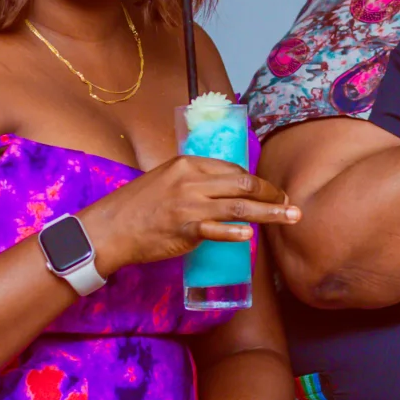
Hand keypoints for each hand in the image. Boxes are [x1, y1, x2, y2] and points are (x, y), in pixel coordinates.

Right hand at [80, 157, 300, 273]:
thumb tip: (223, 189)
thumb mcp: (165, 179)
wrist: (109, 228)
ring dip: (269, 213)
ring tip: (290, 217)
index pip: (232, 168)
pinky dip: (235, 232)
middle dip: (271, 193)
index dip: (256, 181)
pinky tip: (250, 235)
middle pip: (243, 184)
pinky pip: (216, 230)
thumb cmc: (136, 206)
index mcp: (188, 164)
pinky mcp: (184, 229)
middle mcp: (192, 181)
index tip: (270, 191)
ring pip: (239, 207)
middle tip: (290, 204)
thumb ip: (193, 181)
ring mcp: (189, 205)